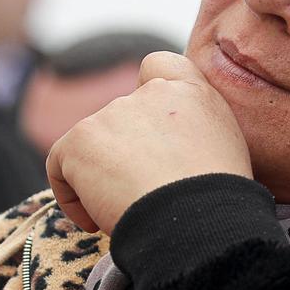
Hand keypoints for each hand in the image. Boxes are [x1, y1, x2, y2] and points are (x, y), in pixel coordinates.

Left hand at [45, 52, 251, 233]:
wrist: (196, 220)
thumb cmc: (218, 205)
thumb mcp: (227, 155)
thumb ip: (197, 135)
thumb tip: (169, 152)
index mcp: (193, 94)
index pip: (159, 67)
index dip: (147, 94)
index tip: (151, 137)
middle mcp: (151, 94)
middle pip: (121, 119)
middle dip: (125, 156)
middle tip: (140, 196)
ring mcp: (113, 113)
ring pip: (93, 147)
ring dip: (103, 179)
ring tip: (124, 214)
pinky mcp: (80, 139)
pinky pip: (61, 166)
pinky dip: (72, 196)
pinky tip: (96, 222)